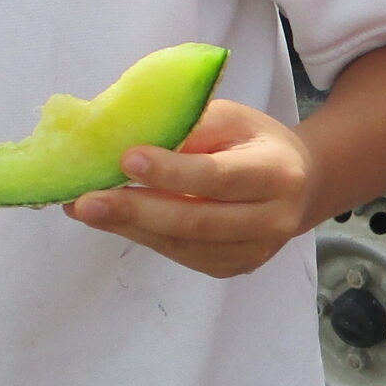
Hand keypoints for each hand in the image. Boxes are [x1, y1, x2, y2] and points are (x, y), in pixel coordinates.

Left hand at [64, 98, 314, 277]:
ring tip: (85, 210)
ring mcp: (253, 251)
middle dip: (135, 210)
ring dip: (129, 227)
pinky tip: (114, 220)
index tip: (125, 158)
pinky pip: (181, 255)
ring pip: (183, 244)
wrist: (300, 184)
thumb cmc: (255, 141)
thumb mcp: (232, 118)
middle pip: (196, 220)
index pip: (218, 177)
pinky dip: (143, 236)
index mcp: (276, 173)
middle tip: (85, 201)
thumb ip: (189, 126)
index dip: (171, 171)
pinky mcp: (232, 267)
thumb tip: (122, 136)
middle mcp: (271, 219)